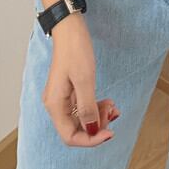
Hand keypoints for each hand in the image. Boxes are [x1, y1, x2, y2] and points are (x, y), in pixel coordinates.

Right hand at [41, 14, 120, 146]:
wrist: (69, 29)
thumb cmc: (75, 50)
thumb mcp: (85, 79)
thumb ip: (87, 107)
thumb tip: (92, 130)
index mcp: (55, 105)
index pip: (70, 136)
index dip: (91, 139)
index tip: (110, 132)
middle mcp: (56, 105)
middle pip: (77, 129)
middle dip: (97, 125)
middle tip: (113, 111)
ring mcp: (62, 98)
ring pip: (81, 119)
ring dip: (98, 116)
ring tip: (112, 104)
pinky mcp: (69, 91)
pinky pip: (83, 107)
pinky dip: (96, 107)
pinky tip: (107, 101)